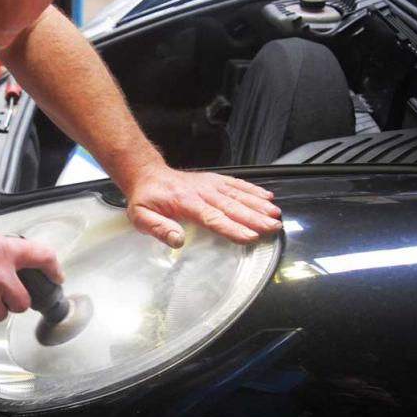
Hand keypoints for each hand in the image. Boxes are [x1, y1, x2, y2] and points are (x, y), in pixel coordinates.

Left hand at [125, 166, 281, 245]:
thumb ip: (158, 228)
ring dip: (258, 204)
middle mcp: (201, 192)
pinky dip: (253, 190)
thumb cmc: (146, 199)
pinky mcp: (214, 180)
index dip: (232, 227)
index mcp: (185, 203)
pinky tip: (267, 197)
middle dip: (254, 218)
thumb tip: (176, 241)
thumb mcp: (141, 217)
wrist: (148, 174)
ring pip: (238, 194)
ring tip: (275, 214)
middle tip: (272, 227)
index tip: (249, 236)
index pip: (213, 217)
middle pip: (232, 206)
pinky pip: (237, 184)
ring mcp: (210, 184)